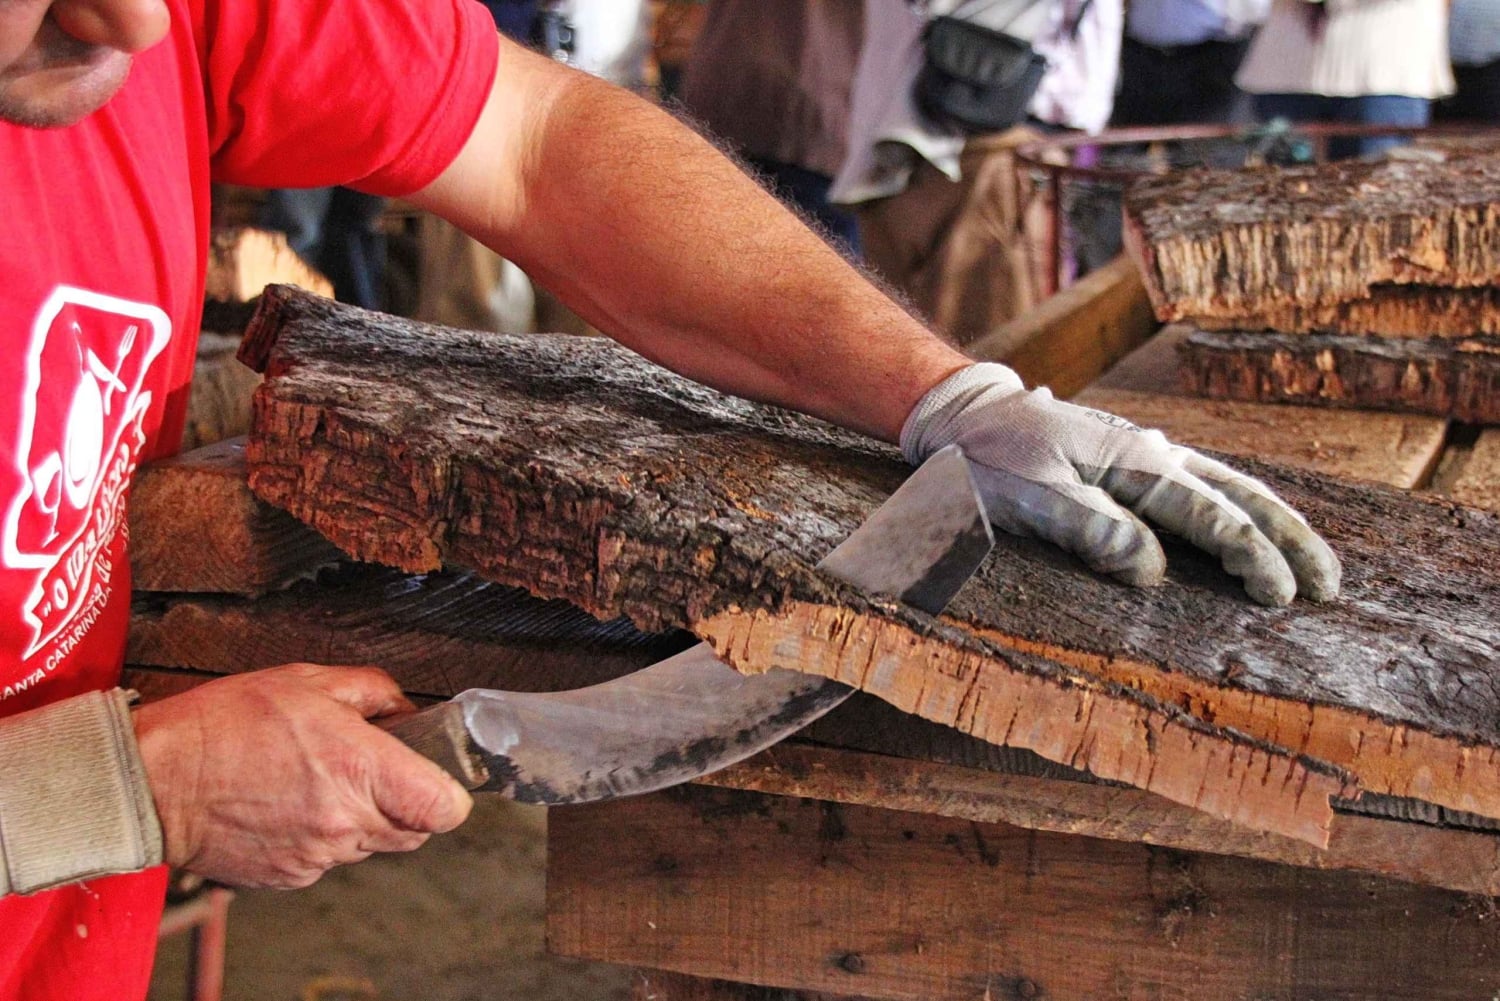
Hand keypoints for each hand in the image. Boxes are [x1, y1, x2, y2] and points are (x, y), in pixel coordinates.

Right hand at [133, 664, 472, 888]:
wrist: (156, 779)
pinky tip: (291, 805)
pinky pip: (330, 860)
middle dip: (406, 803)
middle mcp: (346, 821)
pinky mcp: (291, 876)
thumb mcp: (307, 680)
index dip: (448, 793)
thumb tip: (405, 709)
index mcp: (361, 769)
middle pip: (415, 832)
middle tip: (373, 771)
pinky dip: (323, 837)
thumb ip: (373, 691)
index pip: (445, 809)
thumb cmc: (225, 724)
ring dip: (362, 820)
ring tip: (319, 782)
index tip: (433, 775)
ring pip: (372, 846)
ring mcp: (319, 855)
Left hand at [901, 363, 1341, 605]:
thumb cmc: (996, 459)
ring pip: (1234, 488)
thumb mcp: (1034, 497)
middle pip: (1243, 499)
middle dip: (1289, 542)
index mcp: (1139, 464)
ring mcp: (1152, 454)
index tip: (1282, 597)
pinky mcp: (1138, 461)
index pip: (1212, 517)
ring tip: (1314, 563)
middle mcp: (1158, 454)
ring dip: (1277, 525)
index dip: (1252, 558)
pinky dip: (1242, 509)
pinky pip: (1207, 485)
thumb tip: (1154, 569)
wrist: (969, 416)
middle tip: (1329, 588)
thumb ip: (1093, 529)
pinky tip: (1253, 527)